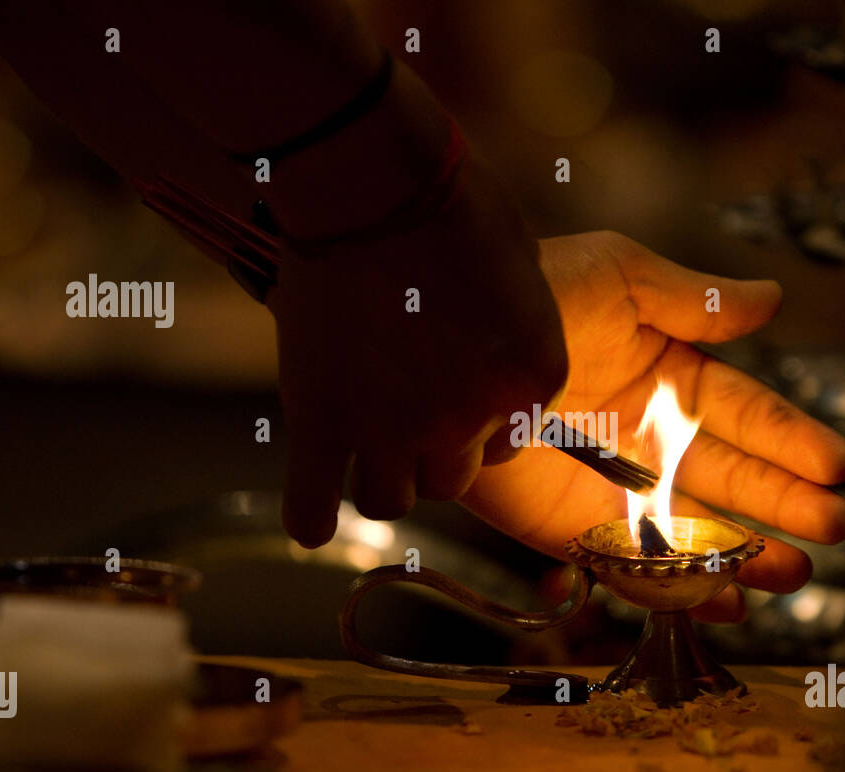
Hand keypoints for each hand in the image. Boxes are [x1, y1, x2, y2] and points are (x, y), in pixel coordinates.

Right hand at [268, 156, 567, 545]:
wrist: (369, 179)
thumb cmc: (452, 201)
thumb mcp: (518, 260)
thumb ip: (516, 321)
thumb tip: (496, 338)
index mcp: (534, 378)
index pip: (512, 439)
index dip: (481, 416)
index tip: (454, 382)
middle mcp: (470, 419)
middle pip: (453, 477)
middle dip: (431, 449)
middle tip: (404, 404)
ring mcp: (395, 428)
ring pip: (391, 500)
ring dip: (381, 477)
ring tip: (362, 444)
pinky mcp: (323, 423)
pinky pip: (313, 508)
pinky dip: (310, 517)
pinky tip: (311, 515)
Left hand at [460, 231, 844, 621]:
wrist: (439, 346)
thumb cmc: (527, 295)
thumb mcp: (619, 278)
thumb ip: (696, 300)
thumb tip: (774, 300)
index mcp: (668, 376)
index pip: (746, 414)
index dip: (791, 441)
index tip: (838, 467)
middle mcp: (649, 437)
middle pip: (732, 478)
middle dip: (784, 504)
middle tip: (833, 527)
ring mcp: (613, 488)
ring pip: (694, 532)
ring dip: (746, 556)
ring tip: (795, 575)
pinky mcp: (569, 531)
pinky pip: (634, 566)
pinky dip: (679, 590)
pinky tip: (728, 602)